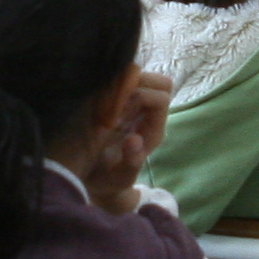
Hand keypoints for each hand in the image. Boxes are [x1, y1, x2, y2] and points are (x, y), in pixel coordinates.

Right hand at [83, 72, 171, 212]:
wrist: (99, 182)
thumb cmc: (110, 180)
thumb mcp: (119, 178)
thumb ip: (131, 162)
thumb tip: (135, 139)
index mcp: (154, 131)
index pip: (162, 98)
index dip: (143, 94)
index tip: (120, 103)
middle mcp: (148, 115)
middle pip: (157, 81)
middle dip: (135, 81)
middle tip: (110, 95)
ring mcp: (133, 108)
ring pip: (140, 77)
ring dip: (122, 80)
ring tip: (102, 95)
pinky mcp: (117, 103)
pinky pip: (120, 82)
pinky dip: (111, 82)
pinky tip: (96, 95)